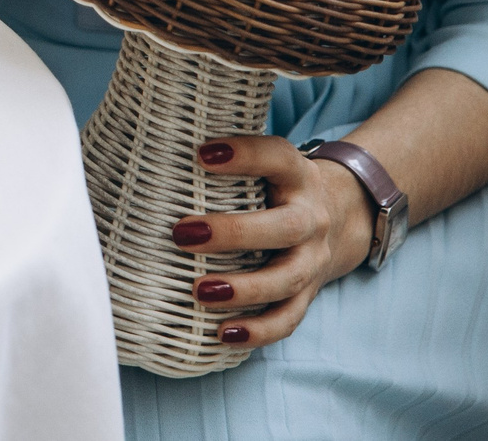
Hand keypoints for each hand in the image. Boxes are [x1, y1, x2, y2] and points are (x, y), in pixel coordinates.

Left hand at [173, 136, 376, 347]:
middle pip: (286, 226)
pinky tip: (223, 333)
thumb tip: (147, 154)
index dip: (244, 154)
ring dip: (244, 289)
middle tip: (182, 234)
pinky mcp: (309, 292)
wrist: (341, 215)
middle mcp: (311, 217)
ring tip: (199, 292)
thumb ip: (225, 161)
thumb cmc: (275, 185)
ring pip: (287, 278)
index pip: (277, 157)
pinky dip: (259, 330)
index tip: (201, 153)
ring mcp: (313, 258)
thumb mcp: (265, 163)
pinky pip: (289, 317)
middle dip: (235, 233)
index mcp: (296, 174)